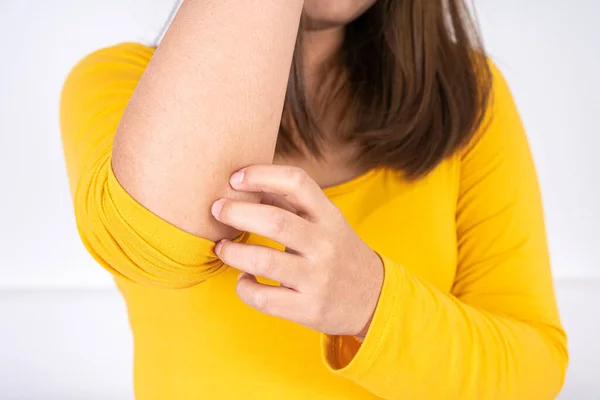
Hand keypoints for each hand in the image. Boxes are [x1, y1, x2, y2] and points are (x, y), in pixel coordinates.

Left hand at [210, 165, 383, 338]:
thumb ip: (291, 204)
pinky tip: (244, 279)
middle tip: (217, 210)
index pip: (297, 182)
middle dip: (236, 212)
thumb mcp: (326, 222)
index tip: (235, 178)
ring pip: (263, 261)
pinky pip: (263, 298)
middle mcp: (325, 245)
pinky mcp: (308, 309)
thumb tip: (244, 183)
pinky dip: (244, 287)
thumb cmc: (338, 253)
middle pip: (275, 221)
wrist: (374, 298)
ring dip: (233, 252)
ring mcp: (317, 279)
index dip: (262, 175)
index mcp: (329, 217)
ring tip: (222, 247)